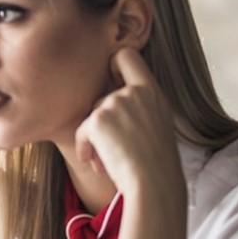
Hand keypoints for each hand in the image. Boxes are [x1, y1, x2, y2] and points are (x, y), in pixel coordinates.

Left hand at [73, 48, 184, 198]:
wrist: (154, 182)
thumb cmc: (155, 162)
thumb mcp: (156, 123)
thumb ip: (137, 105)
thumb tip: (106, 102)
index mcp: (152, 91)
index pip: (127, 56)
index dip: (113, 63)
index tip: (110, 80)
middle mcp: (133, 92)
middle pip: (101, 98)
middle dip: (102, 125)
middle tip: (114, 149)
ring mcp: (115, 103)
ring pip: (92, 118)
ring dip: (94, 141)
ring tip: (108, 160)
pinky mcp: (98, 119)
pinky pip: (81, 132)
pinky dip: (85, 148)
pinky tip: (95, 163)